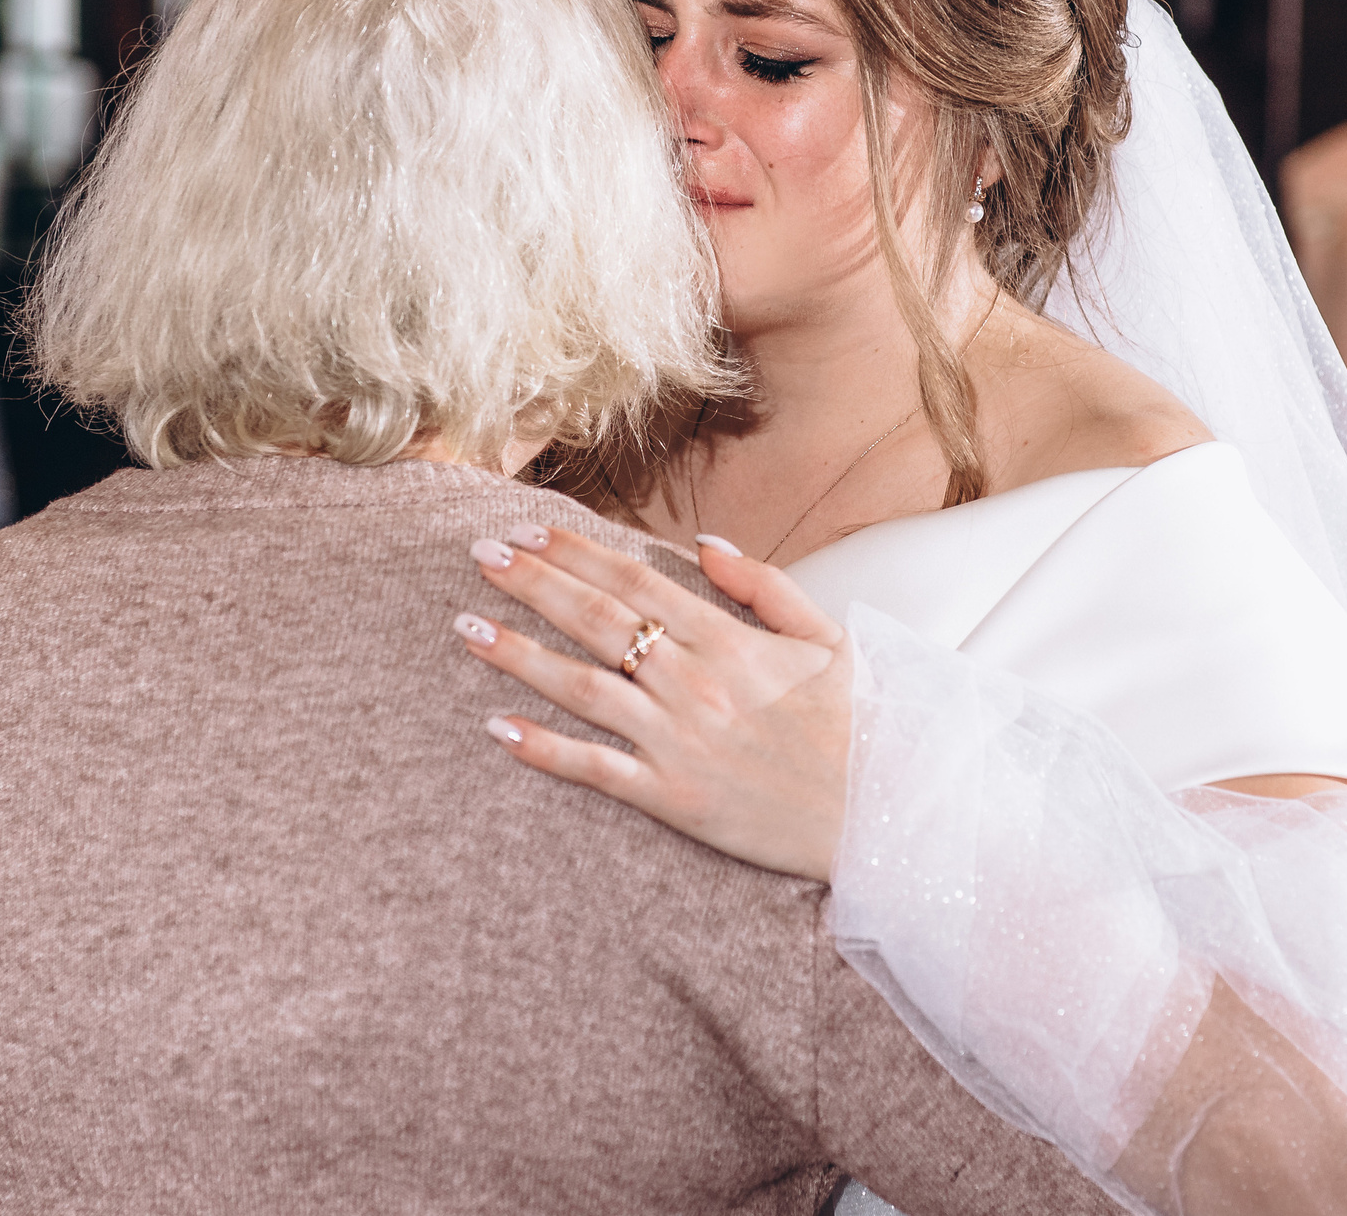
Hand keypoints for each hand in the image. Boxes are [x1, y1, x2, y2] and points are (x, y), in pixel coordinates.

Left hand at [457, 523, 850, 881]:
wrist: (880, 814)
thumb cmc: (856, 725)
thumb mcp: (827, 637)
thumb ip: (764, 585)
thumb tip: (704, 543)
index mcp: (728, 640)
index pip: (636, 581)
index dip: (577, 553)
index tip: (531, 531)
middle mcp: (695, 682)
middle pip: (597, 620)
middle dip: (532, 582)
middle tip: (480, 555)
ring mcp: (679, 740)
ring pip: (582, 686)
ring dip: (518, 654)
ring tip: (466, 627)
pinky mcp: (673, 796)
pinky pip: (596, 769)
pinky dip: (543, 749)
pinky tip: (497, 729)